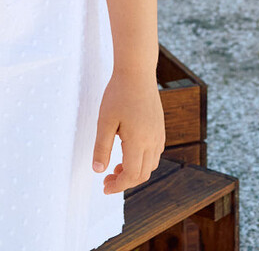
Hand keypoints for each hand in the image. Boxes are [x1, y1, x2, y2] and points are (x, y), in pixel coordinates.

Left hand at [93, 70, 164, 194]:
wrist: (137, 71)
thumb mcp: (104, 121)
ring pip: (151, 165)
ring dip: (134, 172)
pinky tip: (128, 152)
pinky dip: (142, 161)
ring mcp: (159, 134)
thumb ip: (101, 148)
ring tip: (116, 166)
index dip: (118, 185)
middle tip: (106, 178)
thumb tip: (98, 171)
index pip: (132, 175)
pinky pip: (155, 153)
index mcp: (139, 141)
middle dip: (125, 182)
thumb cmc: (118, 94)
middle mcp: (153, 140)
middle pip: (143, 174)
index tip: (104, 186)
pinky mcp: (160, 127)